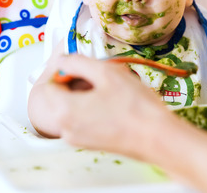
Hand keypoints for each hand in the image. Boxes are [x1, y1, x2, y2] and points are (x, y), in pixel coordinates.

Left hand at [45, 54, 171, 158]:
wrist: (157, 138)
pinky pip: (81, 121)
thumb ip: (78, 62)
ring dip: (84, 97)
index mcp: (64, 110)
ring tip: (109, 91)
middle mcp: (65, 128)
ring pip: (70, 110)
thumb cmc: (135, 106)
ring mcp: (77, 139)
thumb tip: (64, 61)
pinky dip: (91, 110)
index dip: (64, 72)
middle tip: (99, 77)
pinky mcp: (90, 144)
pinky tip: (113, 105)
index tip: (84, 68)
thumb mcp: (107, 73)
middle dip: (74, 84)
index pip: (48, 85)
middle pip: (58, 98)